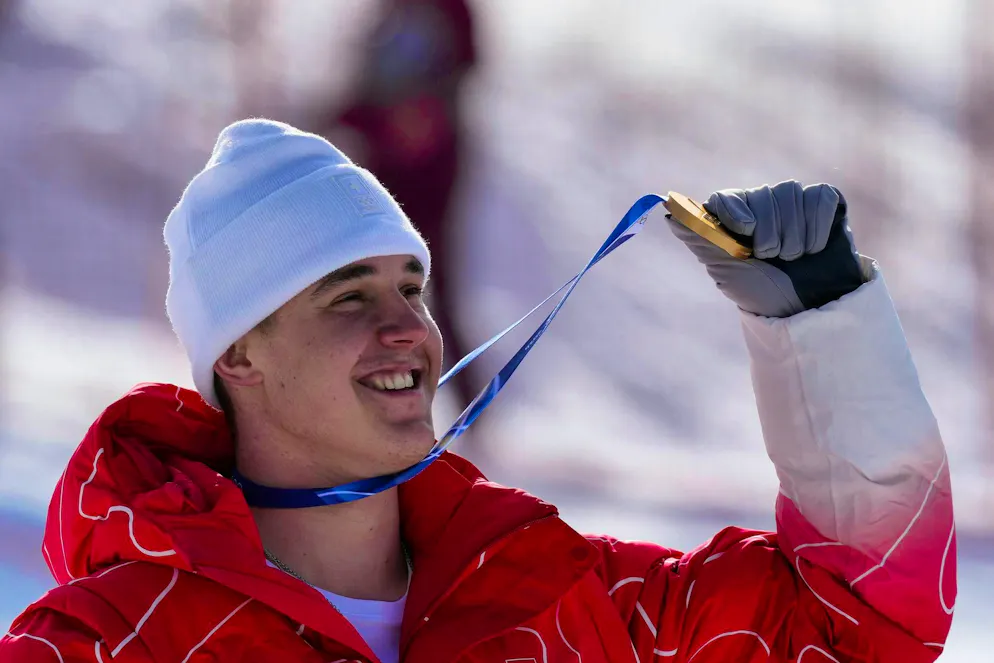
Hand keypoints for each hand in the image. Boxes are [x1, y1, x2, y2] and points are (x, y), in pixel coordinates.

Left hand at [666, 181, 864, 316]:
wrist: (809, 308)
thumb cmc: (763, 292)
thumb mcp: (727, 270)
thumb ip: (701, 239)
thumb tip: (670, 214)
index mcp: (733, 218)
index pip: (726, 197)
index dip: (736, 213)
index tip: (746, 235)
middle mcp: (761, 204)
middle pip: (763, 193)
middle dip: (770, 232)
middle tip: (773, 257)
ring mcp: (793, 202)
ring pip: (791, 191)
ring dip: (794, 233)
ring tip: (795, 257)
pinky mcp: (824, 203)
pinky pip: (820, 197)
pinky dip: (817, 226)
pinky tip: (815, 247)